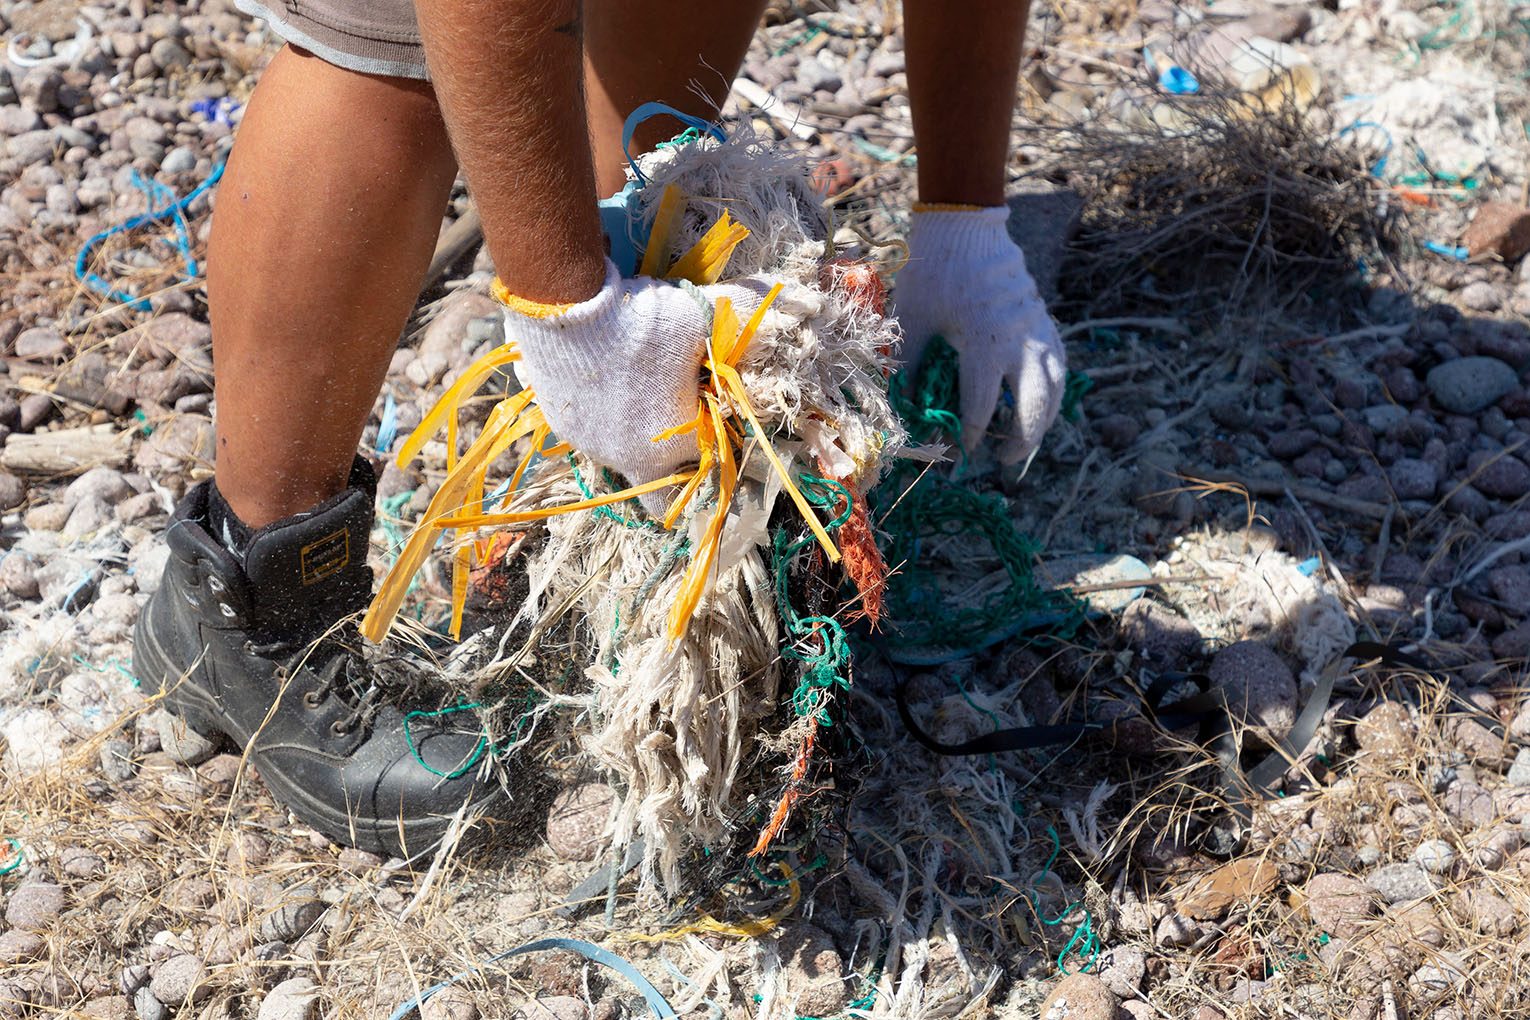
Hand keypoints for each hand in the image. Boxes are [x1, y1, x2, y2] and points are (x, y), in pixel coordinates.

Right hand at [506, 258, 766, 515]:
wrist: (566, 307)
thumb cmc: (643, 320)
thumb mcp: (698, 319)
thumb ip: (730, 326)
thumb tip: (761, 307)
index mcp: (676, 445)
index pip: (710, 459)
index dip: (716, 433)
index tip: (713, 409)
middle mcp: (632, 459)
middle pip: (663, 486)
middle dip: (675, 466)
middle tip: (678, 425)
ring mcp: (593, 447)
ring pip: (624, 458)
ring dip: (636, 434)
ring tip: (636, 388)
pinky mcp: (564, 429)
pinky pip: (592, 433)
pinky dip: (602, 416)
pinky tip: (604, 380)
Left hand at [894, 206, 1066, 464]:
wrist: (965, 228)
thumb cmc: (934, 273)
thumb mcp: (913, 321)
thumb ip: (909, 367)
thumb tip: (906, 409)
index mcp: (984, 343)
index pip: (980, 407)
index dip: (969, 437)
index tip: (958, 455)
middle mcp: (1019, 341)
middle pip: (1033, 406)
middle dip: (1021, 440)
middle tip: (1004, 462)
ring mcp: (1037, 331)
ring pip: (1055, 388)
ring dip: (1044, 420)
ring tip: (1027, 441)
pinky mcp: (1044, 320)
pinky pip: (1059, 364)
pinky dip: (1054, 389)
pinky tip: (1043, 404)